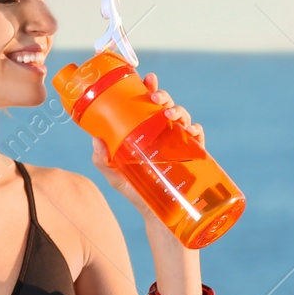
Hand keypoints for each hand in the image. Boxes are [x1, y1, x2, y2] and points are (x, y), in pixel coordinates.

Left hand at [89, 72, 204, 219]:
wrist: (159, 217)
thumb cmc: (137, 191)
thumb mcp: (115, 175)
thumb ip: (103, 160)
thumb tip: (95, 140)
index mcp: (146, 130)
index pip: (148, 104)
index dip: (149, 87)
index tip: (146, 77)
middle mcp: (163, 133)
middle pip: (166, 106)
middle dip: (162, 95)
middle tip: (154, 97)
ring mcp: (179, 143)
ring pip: (182, 117)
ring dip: (178, 110)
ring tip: (168, 114)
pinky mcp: (194, 156)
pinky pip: (198, 137)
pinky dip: (195, 130)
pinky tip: (190, 130)